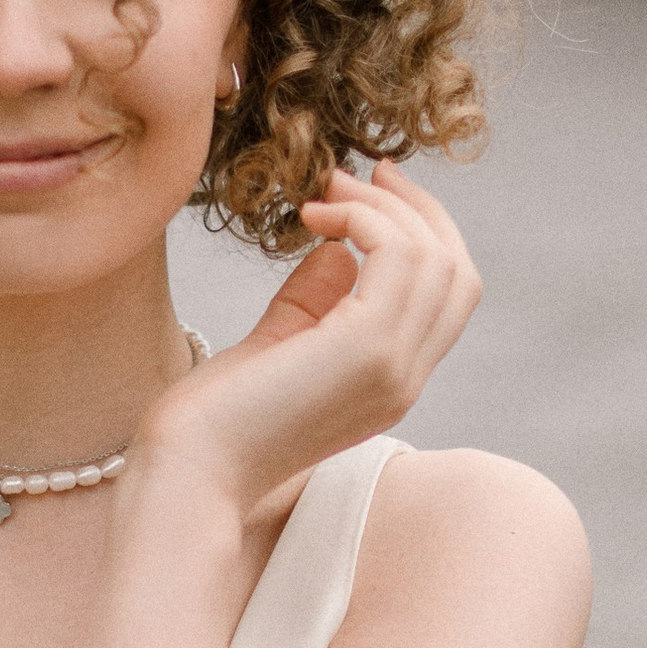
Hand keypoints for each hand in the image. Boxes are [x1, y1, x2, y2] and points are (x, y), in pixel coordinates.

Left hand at [131, 161, 480, 515]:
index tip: (372, 189)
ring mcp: (395, 368)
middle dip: (415, 208)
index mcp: (393, 381)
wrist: (188, 472)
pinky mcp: (368, 352)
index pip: (449, 295)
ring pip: (435, 257)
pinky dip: (363, 219)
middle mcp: (408, 378)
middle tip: (353, 175)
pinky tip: (312, 218)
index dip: (423, 232)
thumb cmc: (215, 417)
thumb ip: (317, 299)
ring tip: (323, 195)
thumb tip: (338, 244)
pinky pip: (399, 256)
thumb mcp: (280, 343)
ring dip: (380, 207)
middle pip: (458, 270)